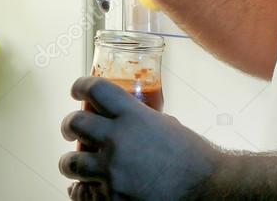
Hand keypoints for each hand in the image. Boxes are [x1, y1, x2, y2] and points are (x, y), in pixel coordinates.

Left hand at [59, 77, 219, 200]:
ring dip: (71, 162)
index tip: (77, 90)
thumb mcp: (168, 126)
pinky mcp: (110, 200)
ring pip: (70, 163)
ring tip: (74, 162)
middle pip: (75, 123)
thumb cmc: (194, 157)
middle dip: (70, 125)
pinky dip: (81, 191)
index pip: (96, 90)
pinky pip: (81, 194)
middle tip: (72, 128)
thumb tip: (130, 123)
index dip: (81, 86)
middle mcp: (118, 142)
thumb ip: (143, 122)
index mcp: (134, 117)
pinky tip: (83, 189)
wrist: (206, 189)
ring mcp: (111, 173)